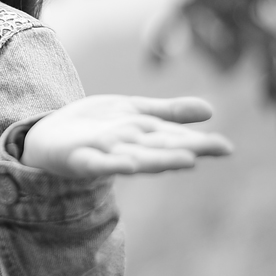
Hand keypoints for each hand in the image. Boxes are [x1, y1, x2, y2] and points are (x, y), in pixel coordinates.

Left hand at [19, 95, 232, 177]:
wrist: (48, 137)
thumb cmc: (96, 127)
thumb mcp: (134, 112)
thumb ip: (168, 113)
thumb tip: (210, 110)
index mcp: (143, 137)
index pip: (176, 138)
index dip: (201, 143)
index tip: (227, 148)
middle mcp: (129, 148)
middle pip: (161, 148)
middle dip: (186, 150)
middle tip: (216, 151)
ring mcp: (105, 154)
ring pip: (136, 157)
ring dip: (159, 160)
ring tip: (186, 160)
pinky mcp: (80, 159)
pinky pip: (98, 164)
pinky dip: (113, 164)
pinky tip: (129, 164)